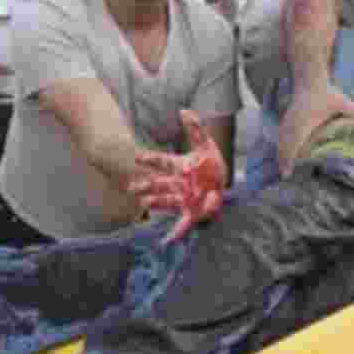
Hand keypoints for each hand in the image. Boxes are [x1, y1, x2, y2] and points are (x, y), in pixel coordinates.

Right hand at [127, 109, 226, 244]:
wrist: (221, 183)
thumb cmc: (211, 164)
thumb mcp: (205, 145)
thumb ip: (195, 128)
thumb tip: (184, 110)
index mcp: (179, 167)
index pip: (161, 161)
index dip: (149, 159)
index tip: (137, 156)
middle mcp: (177, 184)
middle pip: (158, 184)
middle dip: (146, 185)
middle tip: (132, 187)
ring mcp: (183, 198)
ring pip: (165, 201)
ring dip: (155, 203)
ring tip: (143, 204)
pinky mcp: (191, 212)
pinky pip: (182, 224)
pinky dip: (175, 233)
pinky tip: (166, 242)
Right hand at [278, 83, 353, 177]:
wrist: (310, 80)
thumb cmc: (328, 94)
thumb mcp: (343, 102)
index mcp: (306, 119)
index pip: (296, 139)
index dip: (291, 155)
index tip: (290, 168)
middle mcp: (294, 121)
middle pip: (285, 143)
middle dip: (284, 159)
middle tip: (286, 175)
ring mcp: (288, 119)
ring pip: (281, 140)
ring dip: (282, 155)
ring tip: (284, 171)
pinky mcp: (286, 119)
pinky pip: (281, 135)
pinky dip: (281, 146)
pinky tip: (282, 157)